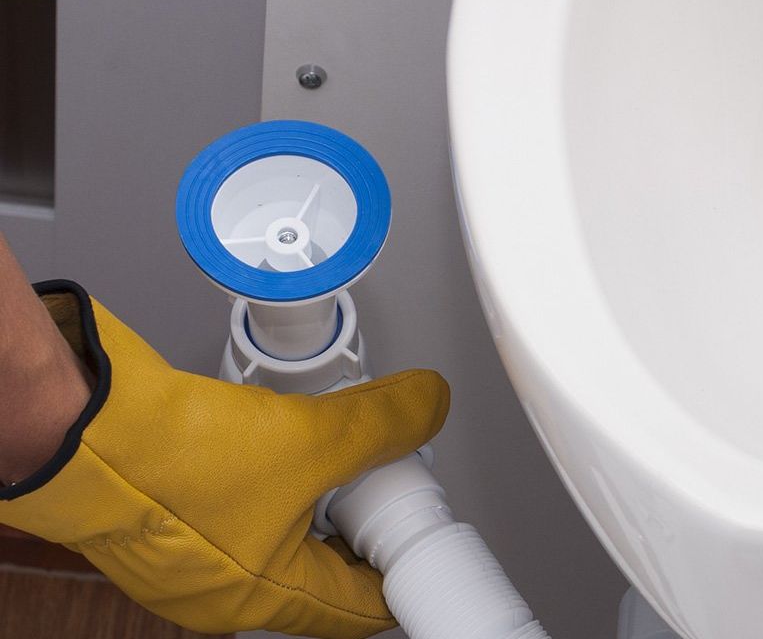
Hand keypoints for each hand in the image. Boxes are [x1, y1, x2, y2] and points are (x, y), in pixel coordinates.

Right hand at [0, 281, 449, 638]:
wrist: (76, 428)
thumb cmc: (166, 460)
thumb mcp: (309, 437)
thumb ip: (382, 425)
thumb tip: (428, 406)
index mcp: (264, 597)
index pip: (358, 609)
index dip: (404, 577)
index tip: (433, 552)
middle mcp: (227, 593)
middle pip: (324, 574)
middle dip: (365, 532)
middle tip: (399, 490)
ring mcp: (194, 562)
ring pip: (284, 540)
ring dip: (320, 504)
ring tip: (350, 460)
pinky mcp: (168, 522)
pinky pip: (244, 515)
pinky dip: (276, 487)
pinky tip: (286, 445)